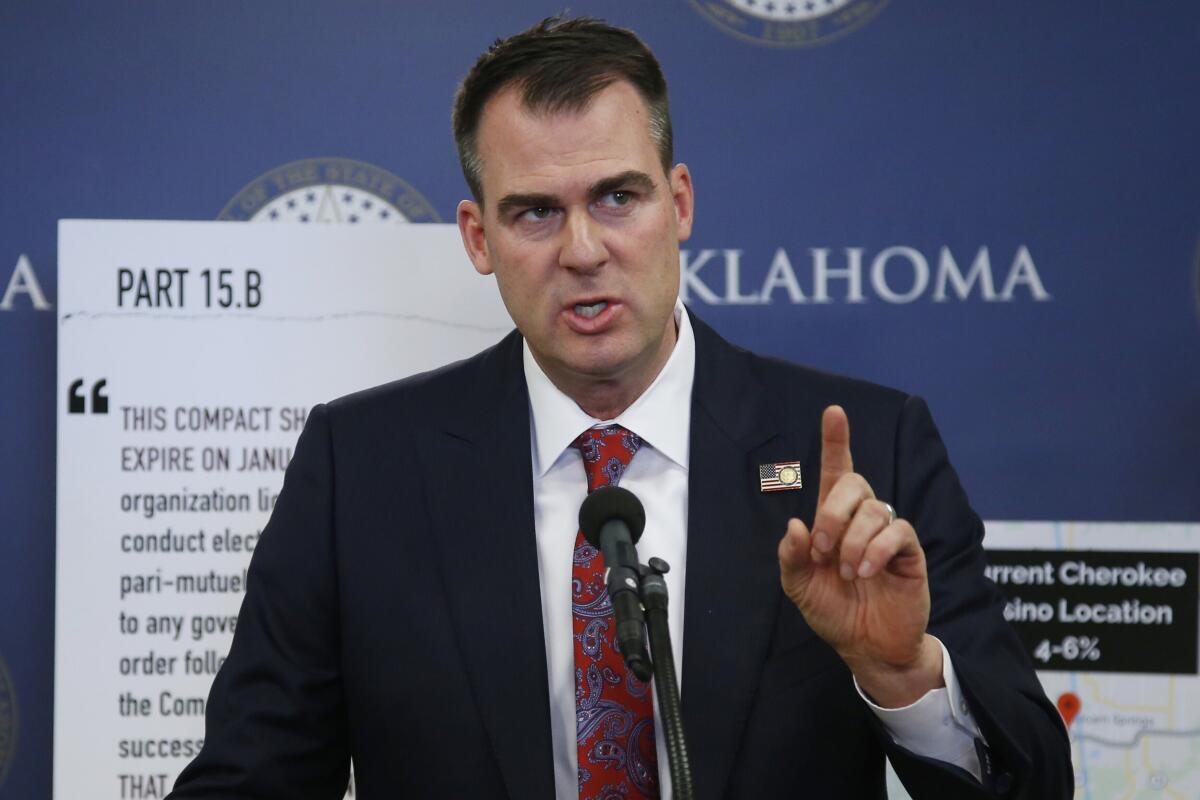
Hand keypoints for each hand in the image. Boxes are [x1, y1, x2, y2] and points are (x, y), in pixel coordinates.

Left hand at [777, 405, 942, 706]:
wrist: (865, 647)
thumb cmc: (833, 611)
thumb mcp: (799, 586)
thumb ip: (791, 557)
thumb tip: (795, 525)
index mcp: (833, 520)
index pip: (837, 470)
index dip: (836, 441)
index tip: (834, 412)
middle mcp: (862, 520)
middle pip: (854, 484)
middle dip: (832, 513)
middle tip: (821, 550)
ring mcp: (887, 534)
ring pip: (874, 510)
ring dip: (852, 542)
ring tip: (846, 572)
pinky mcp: (909, 553)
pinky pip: (897, 532)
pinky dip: (875, 550)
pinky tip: (865, 572)